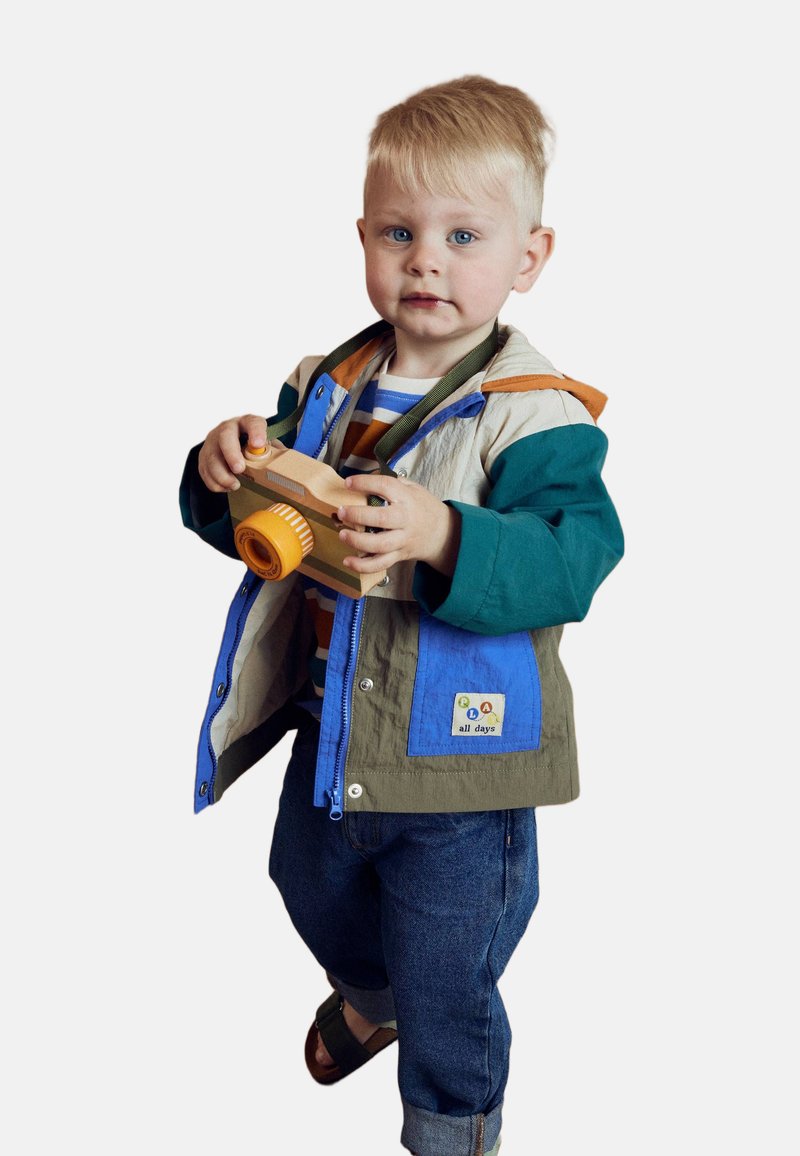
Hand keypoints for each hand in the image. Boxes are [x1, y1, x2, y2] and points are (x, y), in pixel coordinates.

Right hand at [198, 415, 266, 491]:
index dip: (256, 432)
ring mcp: (212, 442)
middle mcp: (227, 429)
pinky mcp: (203, 457)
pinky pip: (205, 471)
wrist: (230, 445)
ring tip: (235, 485)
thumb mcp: (265, 444)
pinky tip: (226, 487)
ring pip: (211, 457)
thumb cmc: (251, 445)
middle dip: (232, 455)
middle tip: (240, 469)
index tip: (258, 445)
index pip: (252, 422)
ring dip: (222, 475)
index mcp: (246, 423)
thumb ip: (273, 450)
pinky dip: (215, 483)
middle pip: (225, 437)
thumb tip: (282, 462)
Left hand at [337, 473, 460, 576]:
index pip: (386, 486)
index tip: (348, 483)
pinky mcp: (398, 555)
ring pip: (380, 545)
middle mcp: (404, 519)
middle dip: (358, 515)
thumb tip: (363, 480)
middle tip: (341, 512)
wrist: (444, 533)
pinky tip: (348, 562)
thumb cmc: (423, 507)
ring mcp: (402, 539)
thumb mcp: (413, 488)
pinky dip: (363, 566)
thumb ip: (391, 483)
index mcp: (407, 498)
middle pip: (381, 519)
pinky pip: (380, 563)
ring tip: (343, 535)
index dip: (365, 483)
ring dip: (358, 541)